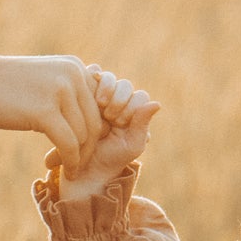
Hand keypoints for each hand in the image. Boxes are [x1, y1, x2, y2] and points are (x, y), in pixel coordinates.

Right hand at [0, 21, 102, 169]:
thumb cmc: (3, 86)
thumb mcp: (44, 82)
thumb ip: (68, 94)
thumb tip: (92, 121)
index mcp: (75, 67)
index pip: (102, 106)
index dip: (97, 131)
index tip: (85, 148)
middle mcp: (73, 75)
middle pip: (96, 122)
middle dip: (90, 148)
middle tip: (79, 165)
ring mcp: (60, 91)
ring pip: (85, 136)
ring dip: (79, 158)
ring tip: (70, 170)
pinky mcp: (46, 111)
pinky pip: (69, 144)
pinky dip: (70, 161)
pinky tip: (65, 170)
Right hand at [57, 69, 158, 200]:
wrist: (82, 165)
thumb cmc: (110, 159)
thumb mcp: (131, 145)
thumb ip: (142, 124)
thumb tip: (157, 103)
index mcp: (134, 114)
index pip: (140, 97)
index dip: (131, 106)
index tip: (120, 123)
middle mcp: (119, 103)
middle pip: (124, 85)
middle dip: (119, 100)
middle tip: (109, 116)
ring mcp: (100, 96)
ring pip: (108, 78)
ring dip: (106, 90)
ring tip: (99, 107)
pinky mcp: (83, 92)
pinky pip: (91, 75)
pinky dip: (91, 78)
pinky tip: (88, 94)